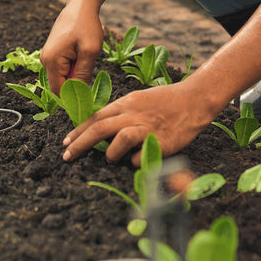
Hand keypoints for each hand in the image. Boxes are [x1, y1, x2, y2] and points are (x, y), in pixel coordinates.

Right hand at [40, 5, 103, 93]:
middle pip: (60, 86)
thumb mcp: (90, 51)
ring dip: (76, 78)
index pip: (59, 91)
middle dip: (75, 88)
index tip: (87, 101)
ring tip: (87, 67)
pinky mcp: (54, 55)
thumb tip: (81, 93)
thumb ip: (84, 73)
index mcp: (52, 61)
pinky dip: (74, 71)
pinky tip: (83, 62)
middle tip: (92, 85)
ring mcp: (48, 58)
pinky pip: (63, 70)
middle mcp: (45, 61)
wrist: (80, 7)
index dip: (73, 99)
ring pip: (62, 78)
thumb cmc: (86, 25)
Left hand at [61, 81, 221, 166]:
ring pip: (119, 140)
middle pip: (100, 128)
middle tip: (67, 156)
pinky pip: (141, 157)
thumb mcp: (139, 99)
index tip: (66, 142)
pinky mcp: (162, 142)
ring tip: (112, 158)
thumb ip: (122, 112)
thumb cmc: (167, 100)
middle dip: (80, 144)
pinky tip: (139, 159)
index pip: (97, 117)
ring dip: (111, 153)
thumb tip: (102, 127)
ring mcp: (148, 128)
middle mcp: (134, 114)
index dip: (79, 131)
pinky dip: (136, 161)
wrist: (195, 99)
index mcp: (127, 103)